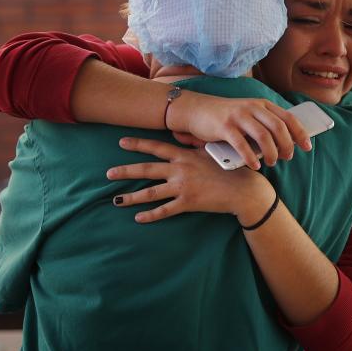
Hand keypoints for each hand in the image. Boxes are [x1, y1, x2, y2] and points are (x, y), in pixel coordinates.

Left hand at [107, 137, 275, 224]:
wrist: (243, 189)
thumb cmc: (230, 166)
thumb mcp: (211, 149)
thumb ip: (192, 141)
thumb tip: (176, 132)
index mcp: (184, 155)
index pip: (156, 148)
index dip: (138, 144)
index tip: (121, 142)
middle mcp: (180, 170)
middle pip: (146, 170)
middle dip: (125, 171)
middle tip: (108, 173)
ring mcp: (182, 187)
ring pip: (150, 193)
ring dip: (131, 197)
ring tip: (116, 200)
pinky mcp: (188, 203)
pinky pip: (164, 210)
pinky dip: (150, 215)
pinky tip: (138, 218)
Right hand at [166, 92, 310, 168]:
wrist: (196, 110)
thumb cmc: (226, 117)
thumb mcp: (249, 115)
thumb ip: (265, 125)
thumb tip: (286, 144)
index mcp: (262, 104)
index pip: (288, 118)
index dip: (300, 133)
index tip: (307, 147)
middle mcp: (253, 107)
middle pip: (279, 128)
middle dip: (287, 146)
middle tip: (287, 158)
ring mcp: (239, 116)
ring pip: (263, 136)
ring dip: (271, 153)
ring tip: (271, 163)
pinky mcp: (224, 126)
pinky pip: (242, 144)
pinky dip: (251, 157)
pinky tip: (255, 165)